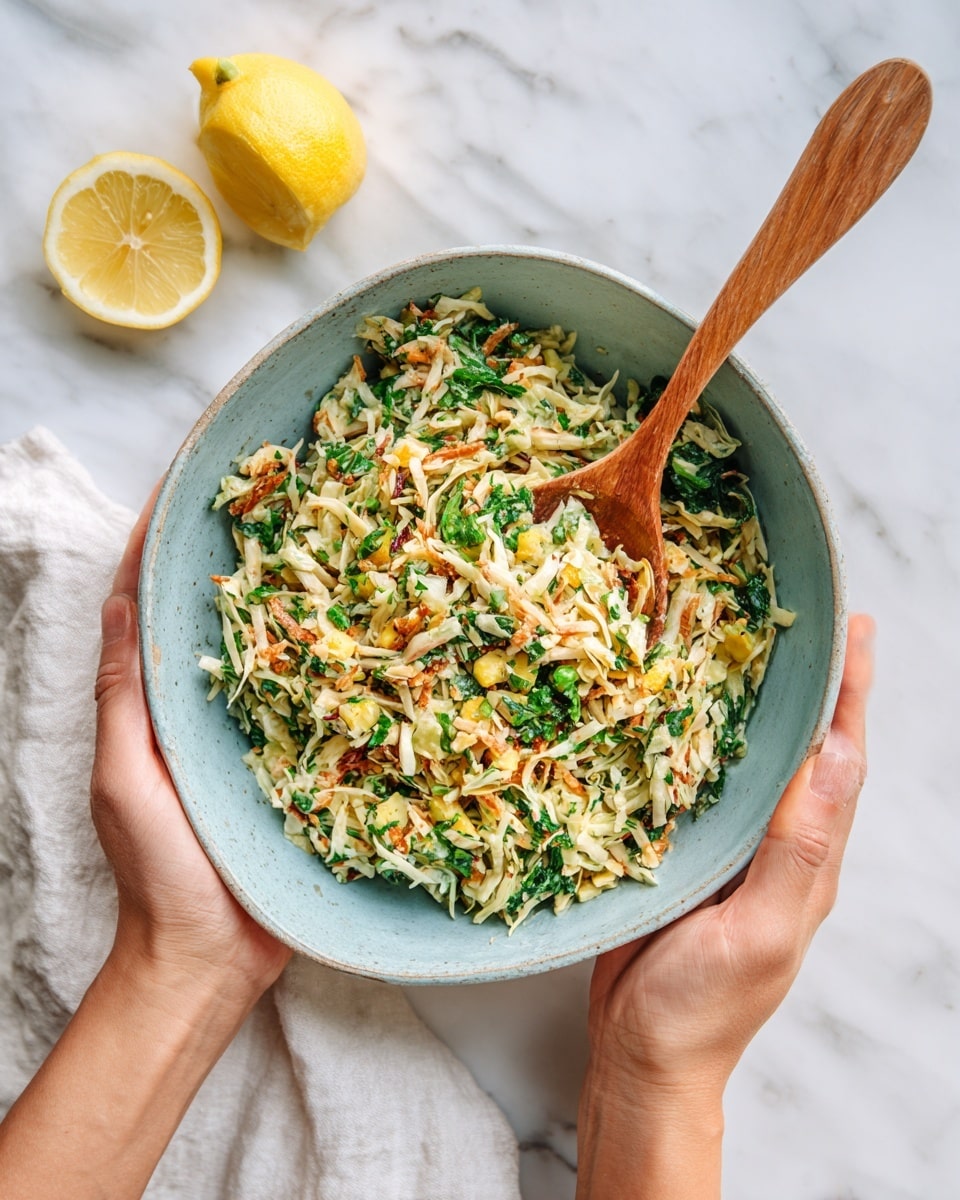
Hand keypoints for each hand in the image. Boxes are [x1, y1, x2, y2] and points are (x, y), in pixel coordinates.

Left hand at [91, 490, 291, 994]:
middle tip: (266, 502)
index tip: (180, 493)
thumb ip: (122, 698)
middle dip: (226, 564)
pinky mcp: (291, 764)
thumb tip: (119, 604)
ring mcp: (245, 737)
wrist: (211, 956)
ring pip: (263, 655)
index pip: (144, 610)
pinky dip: (323, 666)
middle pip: (207, 622)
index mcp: (148, 709)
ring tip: (315, 547)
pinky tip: (354, 635)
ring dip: (281, 605)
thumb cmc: (158, 871)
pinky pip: (306, 704)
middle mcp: (196, 713)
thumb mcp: (125, 778)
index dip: (154, 551)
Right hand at [577, 614, 874, 1198]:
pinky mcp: (684, 854)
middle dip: (814, 687)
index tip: (855, 632)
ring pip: (753, 764)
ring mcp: (729, 851)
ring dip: (759, 706)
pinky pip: (698, 786)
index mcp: (806, 863)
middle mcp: (774, 847)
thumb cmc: (701, 1007)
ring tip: (751, 650)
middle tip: (810, 623)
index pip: (839, 764)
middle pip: (804, 752)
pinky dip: (700, 743)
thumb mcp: (760, 931)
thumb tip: (833, 759)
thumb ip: (796, 849)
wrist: (640, 1055)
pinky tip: (681, 715)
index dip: (851, 696)